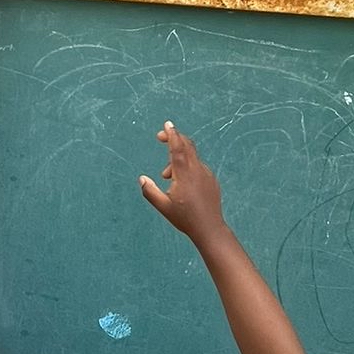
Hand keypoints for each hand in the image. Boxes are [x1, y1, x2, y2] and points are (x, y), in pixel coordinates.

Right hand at [138, 122, 225, 242]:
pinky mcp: (211, 180)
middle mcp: (197, 171)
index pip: (178, 149)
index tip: (167, 124)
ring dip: (177, 160)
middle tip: (160, 137)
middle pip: (187, 145)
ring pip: (191, 157)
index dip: (172, 135)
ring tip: (166, 177)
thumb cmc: (185, 218)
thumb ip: (150, 191)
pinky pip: (198, 166)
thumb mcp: (163, 206)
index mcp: (184, 175)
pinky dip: (187, 167)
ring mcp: (206, 174)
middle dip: (174, 138)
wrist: (210, 228)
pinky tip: (182, 184)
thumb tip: (142, 179)